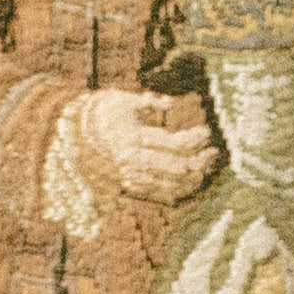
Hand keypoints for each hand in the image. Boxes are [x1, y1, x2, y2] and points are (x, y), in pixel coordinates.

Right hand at [48, 84, 213, 235]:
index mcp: (134, 138)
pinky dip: (182, 189)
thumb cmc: (104, 112)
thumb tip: (170, 103)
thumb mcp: (123, 99)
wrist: (78, 137)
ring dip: (195, 177)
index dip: (194, 139)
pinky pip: (164, 194)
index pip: (173, 144)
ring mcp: (135, 177)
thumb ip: (148, 102)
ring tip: (208, 165)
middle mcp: (135, 162)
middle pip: (178, 168)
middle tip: (215, 152)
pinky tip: (193, 181)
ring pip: (174, 185)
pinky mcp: (134, 187)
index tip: (207, 132)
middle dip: (200, 161)